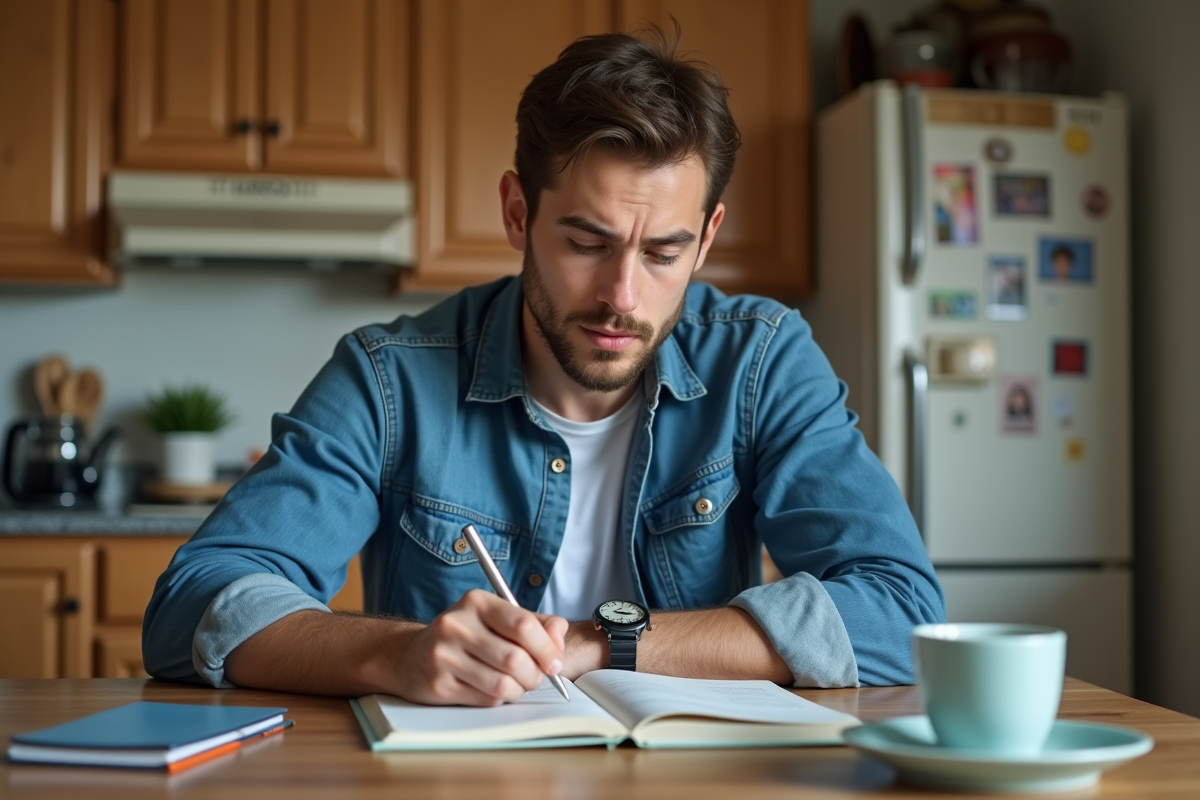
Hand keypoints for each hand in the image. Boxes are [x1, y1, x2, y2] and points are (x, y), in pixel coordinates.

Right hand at [394, 589, 566, 706]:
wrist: (409, 656)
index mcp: (476, 602)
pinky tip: (490, 688)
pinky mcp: (439, 685)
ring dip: (518, 689)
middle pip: (515, 659)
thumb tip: (559, 635)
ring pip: (502, 684)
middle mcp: (456, 625)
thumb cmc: (464, 636)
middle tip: (535, 677)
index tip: (555, 663)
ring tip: (514, 683)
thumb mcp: (496, 618)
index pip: (523, 625)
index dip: (547, 648)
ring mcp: (444, 656)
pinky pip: (486, 699)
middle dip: (534, 675)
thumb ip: (534, 623)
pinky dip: (498, 698)